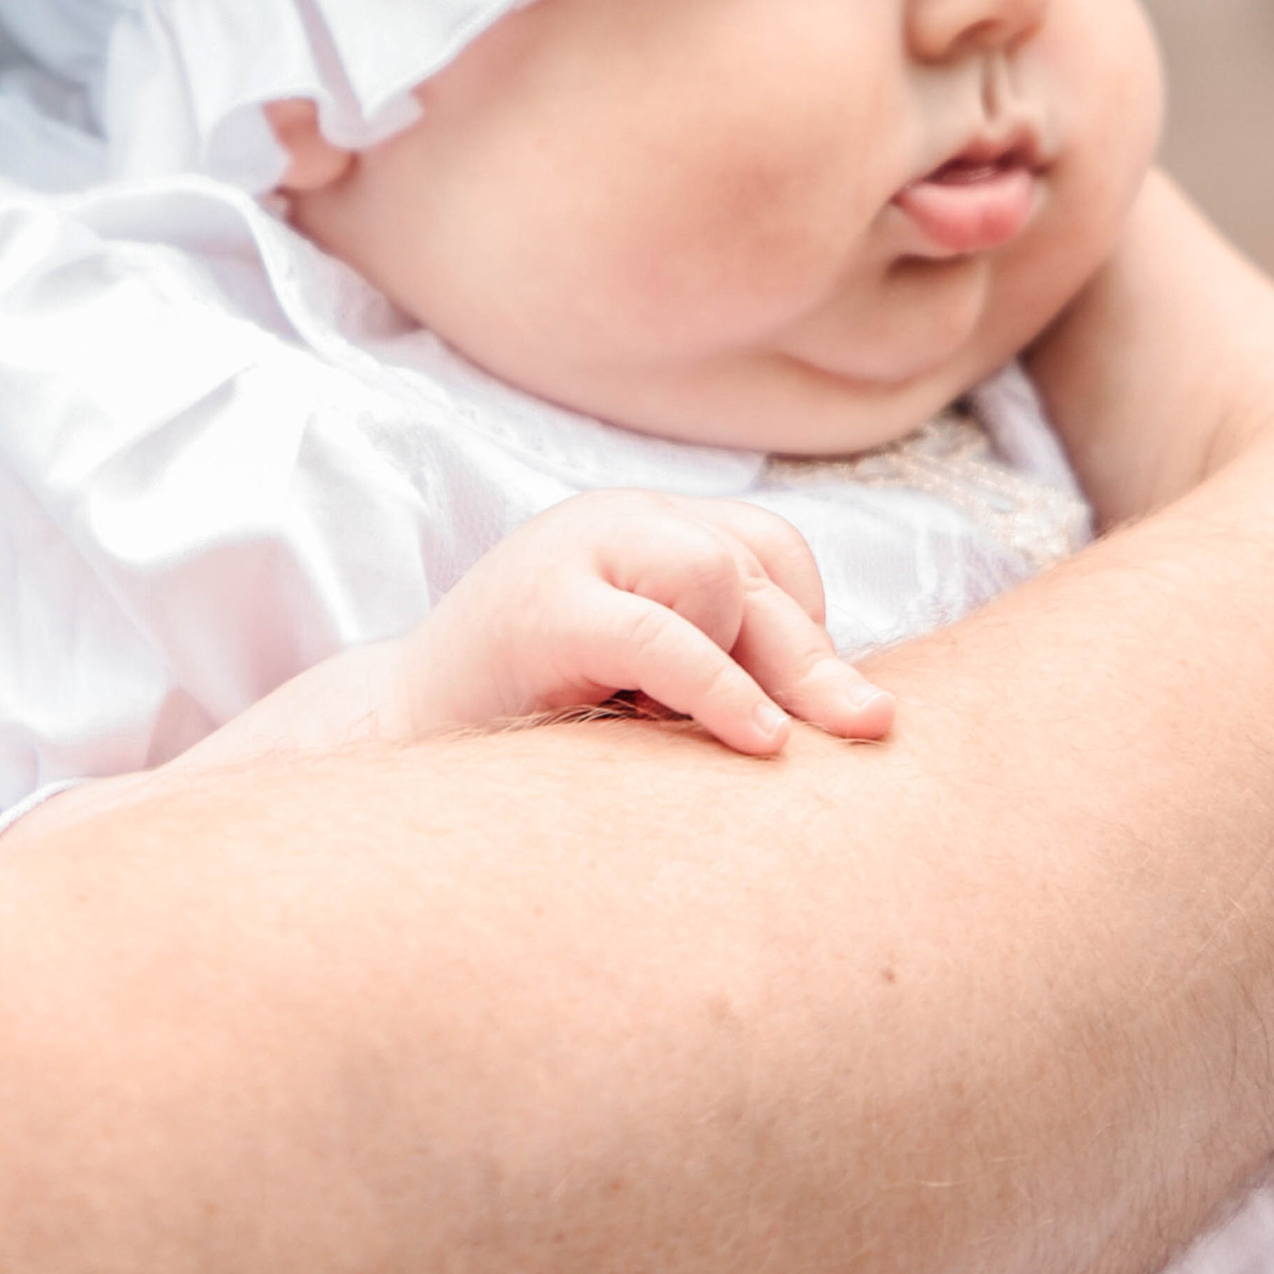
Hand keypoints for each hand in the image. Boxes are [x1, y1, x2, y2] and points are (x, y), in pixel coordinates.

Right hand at [387, 492, 896, 759]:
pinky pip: (661, 631)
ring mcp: (574, 549)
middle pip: (757, 565)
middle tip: (869, 732)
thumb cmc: (540, 731)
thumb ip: (736, 670)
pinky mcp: (544, 605)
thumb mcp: (654, 690)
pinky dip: (718, 687)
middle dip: (815, 661)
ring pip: (720, 576)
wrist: (399, 753)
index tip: (800, 713)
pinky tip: (757, 740)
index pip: (769, 550)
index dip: (807, 630)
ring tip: (680, 732)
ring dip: (737, 666)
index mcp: (643, 530)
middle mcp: (614, 520)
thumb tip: (874, 715)